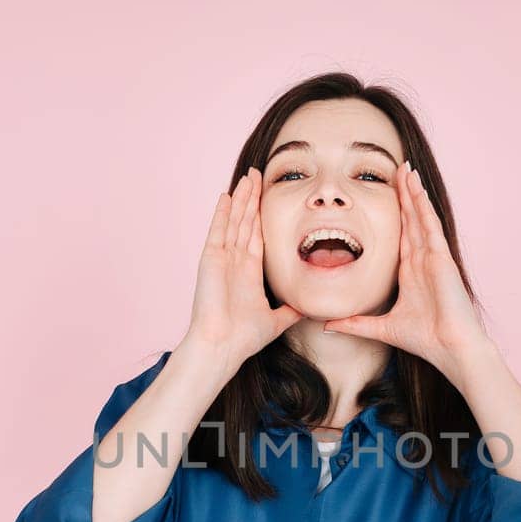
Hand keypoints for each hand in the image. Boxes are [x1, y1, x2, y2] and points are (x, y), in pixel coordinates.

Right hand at [184, 170, 302, 372]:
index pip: (257, 235)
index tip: (268, 198)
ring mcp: (222, 258)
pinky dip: (222, 212)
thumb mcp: (276, 320)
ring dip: (242, 199)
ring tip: (249, 177)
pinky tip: (227, 195)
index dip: (262, 215)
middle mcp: (235, 262)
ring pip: (234, 221)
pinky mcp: (211, 259)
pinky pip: (218, 230)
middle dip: (253, 199)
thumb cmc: (244, 338)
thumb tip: (309, 309)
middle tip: (258, 175)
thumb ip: (290, 311)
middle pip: (246, 222)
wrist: (223, 346)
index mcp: (249, 272)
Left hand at [322, 164, 489, 382]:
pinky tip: (417, 187)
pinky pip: (430, 225)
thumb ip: (355, 324)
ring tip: (406, 169)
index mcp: (411, 273)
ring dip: (412, 193)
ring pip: (420, 217)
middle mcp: (423, 261)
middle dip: (404, 195)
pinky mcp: (441, 258)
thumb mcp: (381, 328)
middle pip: (411, 220)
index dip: (395, 214)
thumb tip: (327, 325)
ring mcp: (433, 257)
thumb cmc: (425, 339)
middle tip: (396, 170)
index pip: (401, 235)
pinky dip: (423, 205)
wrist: (450, 348)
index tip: (385, 195)